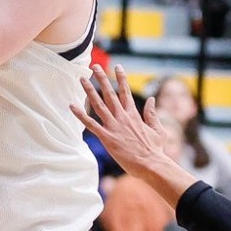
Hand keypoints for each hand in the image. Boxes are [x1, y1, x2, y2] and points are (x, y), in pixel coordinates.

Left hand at [72, 64, 174, 180]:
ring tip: (82, 79)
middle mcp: (122, 117)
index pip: (125, 92)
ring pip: (98, 104)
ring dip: (89, 90)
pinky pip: (90, 124)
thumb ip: (152, 113)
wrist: (151, 164)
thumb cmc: (154, 150)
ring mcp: (114, 126)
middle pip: (110, 93)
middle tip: (94, 66)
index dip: (121, 78)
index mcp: (134, 114)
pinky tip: (72, 106)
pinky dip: (80, 115)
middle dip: (102, 78)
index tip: (117, 66)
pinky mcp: (107, 138)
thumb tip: (151, 100)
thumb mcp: (158, 129)